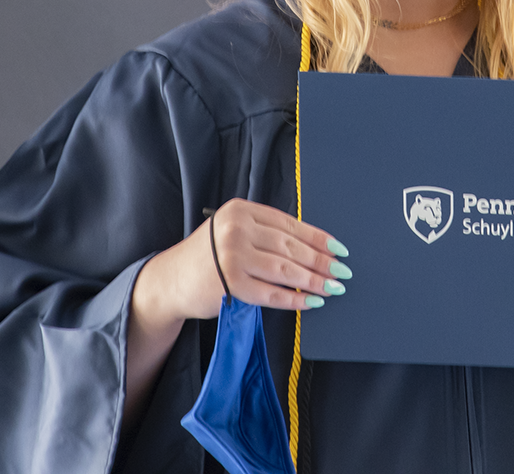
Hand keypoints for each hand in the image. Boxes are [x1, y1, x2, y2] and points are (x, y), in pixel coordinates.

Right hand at [135, 199, 351, 325]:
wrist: (171, 280)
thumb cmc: (207, 256)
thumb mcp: (233, 231)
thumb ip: (264, 232)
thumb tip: (313, 246)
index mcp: (240, 210)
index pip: (289, 224)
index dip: (317, 238)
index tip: (338, 249)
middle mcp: (236, 230)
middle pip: (290, 246)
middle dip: (321, 261)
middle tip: (341, 271)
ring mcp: (232, 258)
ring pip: (285, 269)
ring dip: (313, 280)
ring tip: (332, 288)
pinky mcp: (231, 285)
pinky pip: (272, 293)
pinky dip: (294, 299)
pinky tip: (311, 302)